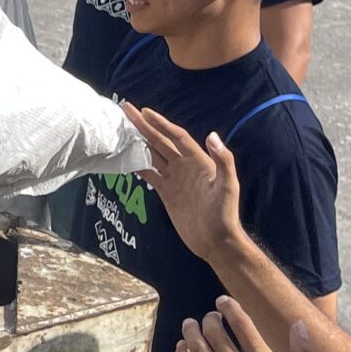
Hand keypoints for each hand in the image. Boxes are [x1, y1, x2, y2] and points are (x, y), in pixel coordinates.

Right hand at [122, 103, 245, 261]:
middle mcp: (185, 166)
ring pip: (153, 155)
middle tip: (127, 110)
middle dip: (144, 126)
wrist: (215, 240)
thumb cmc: (224, 214)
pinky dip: (138, 164)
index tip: (144, 112)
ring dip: (139, 142)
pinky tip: (127, 157)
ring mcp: (175, 179)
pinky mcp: (167, 192)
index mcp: (198, 161)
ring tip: (123, 130)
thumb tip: (212, 135)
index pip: (176, 137)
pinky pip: (150, 174)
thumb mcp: (227, 186)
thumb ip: (223, 160)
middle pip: (160, 141)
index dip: (161, 124)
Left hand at [178, 295, 320, 351]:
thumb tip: (298, 324)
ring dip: (192, 330)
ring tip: (191, 324)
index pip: (242, 325)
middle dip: (209, 319)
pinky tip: (183, 346)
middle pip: (214, 331)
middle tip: (210, 317)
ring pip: (197, 346)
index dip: (229, 308)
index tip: (222, 301)